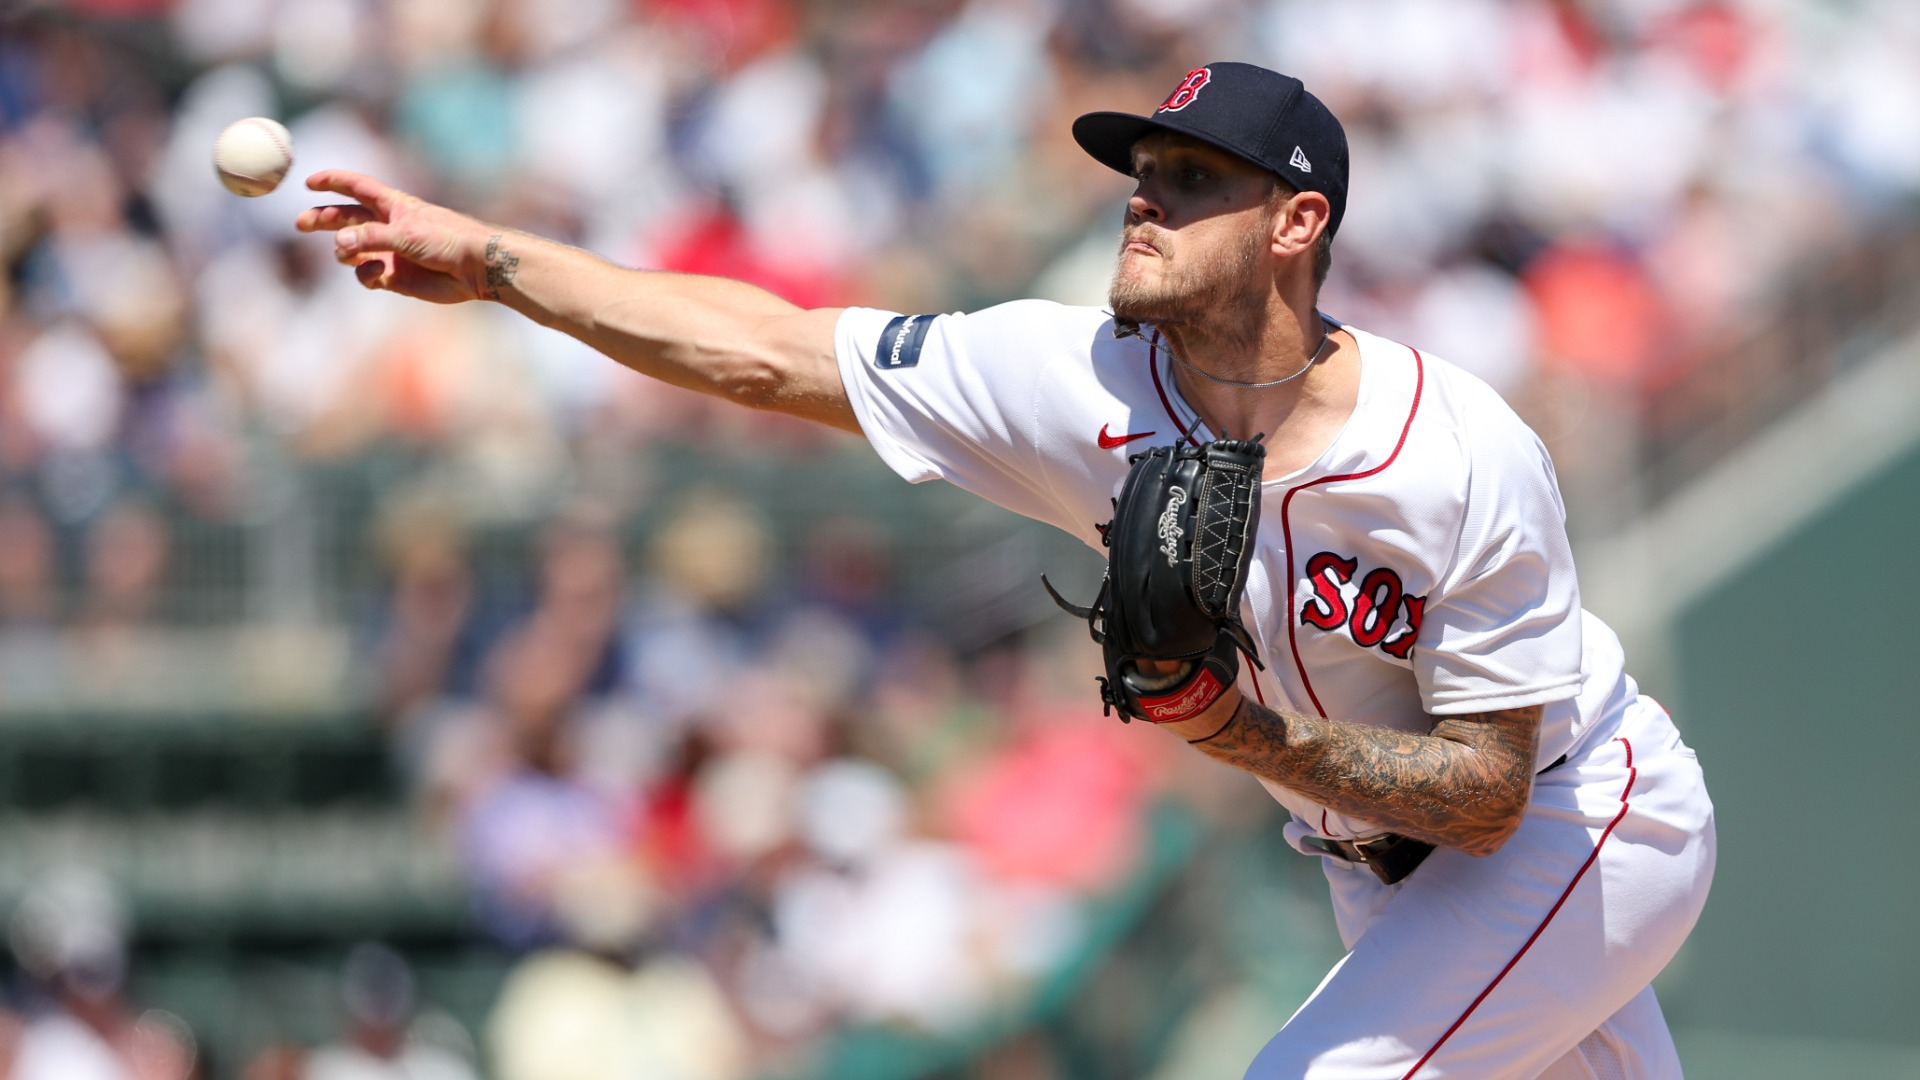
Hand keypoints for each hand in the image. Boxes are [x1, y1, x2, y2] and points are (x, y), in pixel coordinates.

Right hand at [295, 170, 496, 303]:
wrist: (476, 269)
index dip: (333, 182)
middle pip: (345, 219)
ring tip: (348, 253)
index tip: (308, 182)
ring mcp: (389, 252)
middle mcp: (388, 226)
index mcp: (392, 205)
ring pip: (350, 250)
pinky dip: (364, 274)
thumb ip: (371, 238)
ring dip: (343, 251)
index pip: (356, 187)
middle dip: (322, 219)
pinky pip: (365, 275)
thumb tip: (338, 245)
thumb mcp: (407, 233)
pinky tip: (377, 273)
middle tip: (301, 223)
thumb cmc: (448, 241)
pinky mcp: (394, 276)